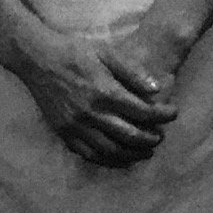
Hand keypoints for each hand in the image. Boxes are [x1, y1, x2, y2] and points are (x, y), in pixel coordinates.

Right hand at [9, 29, 175, 168]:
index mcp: (105, 92)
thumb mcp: (108, 52)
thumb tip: (158, 89)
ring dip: (132, 155)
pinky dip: (108, 160)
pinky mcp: (64, 133)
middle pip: (129, 136)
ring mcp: (75, 126)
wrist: (39, 60)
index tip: (174, 113)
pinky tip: (120, 158)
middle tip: (161, 137)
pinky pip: (89, 154)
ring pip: (110, 151)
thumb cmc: (77, 52)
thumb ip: (134, 71)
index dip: (163, 115)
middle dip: (151, 139)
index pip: (143, 111)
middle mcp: (91, 113)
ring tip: (146, 152)